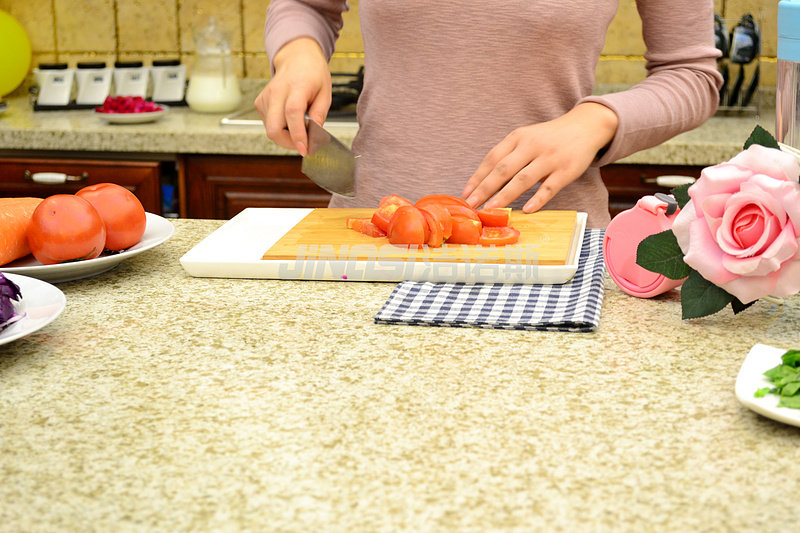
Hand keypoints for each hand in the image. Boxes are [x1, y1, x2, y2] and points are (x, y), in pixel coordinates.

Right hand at [254, 37, 331, 155]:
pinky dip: (280, 128)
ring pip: (270, 129)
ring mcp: (265, 97)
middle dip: (288, 143)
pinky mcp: (259, 102)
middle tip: (303, 143)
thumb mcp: (325, 93)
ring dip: (285, 136)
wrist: (296, 58)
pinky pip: (268, 124)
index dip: (298, 135)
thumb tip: (314, 137)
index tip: (305, 149)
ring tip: (299, 126)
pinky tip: (289, 120)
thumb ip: (320, 115)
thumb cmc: (313, 74)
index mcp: (297, 86)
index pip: (292, 113)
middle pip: (274, 127)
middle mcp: (277, 91)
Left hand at [461, 102, 618, 212]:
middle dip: (485, 188)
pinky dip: (538, 199)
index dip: (478, 177)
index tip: (465, 194)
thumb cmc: (548, 138)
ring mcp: (549, 158)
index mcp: (518, 137)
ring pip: (523, 179)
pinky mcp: (566, 170)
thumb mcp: (526, 139)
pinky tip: (527, 209)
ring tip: (491, 209)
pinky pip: (549, 187)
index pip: (492, 158)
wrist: (585, 127)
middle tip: (471, 205)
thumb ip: (508, 156)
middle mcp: (531, 146)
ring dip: (505, 195)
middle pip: (503, 169)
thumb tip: (483, 183)